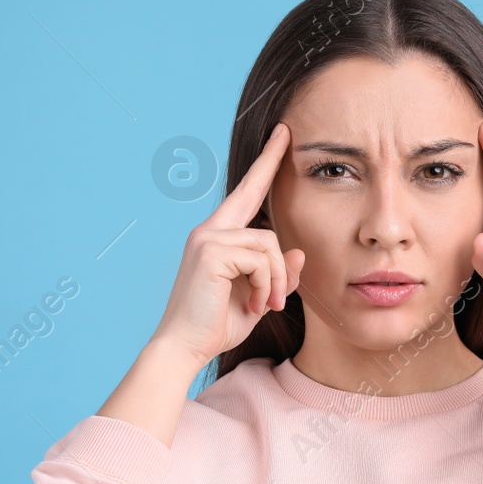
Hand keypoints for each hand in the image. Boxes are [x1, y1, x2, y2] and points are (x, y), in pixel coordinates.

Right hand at [151, 123, 304, 369]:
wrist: (184, 348)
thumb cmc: (216, 326)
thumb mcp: (257, 298)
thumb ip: (278, 274)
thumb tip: (298, 252)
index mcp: (217, 237)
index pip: (245, 193)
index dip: (264, 164)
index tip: (281, 136)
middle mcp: (209, 230)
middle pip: (256, 202)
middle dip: (271, 177)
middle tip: (281, 182)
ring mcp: (208, 238)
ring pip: (269, 243)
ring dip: (277, 279)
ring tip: (267, 306)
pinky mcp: (211, 251)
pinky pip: (261, 258)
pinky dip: (266, 285)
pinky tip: (255, 305)